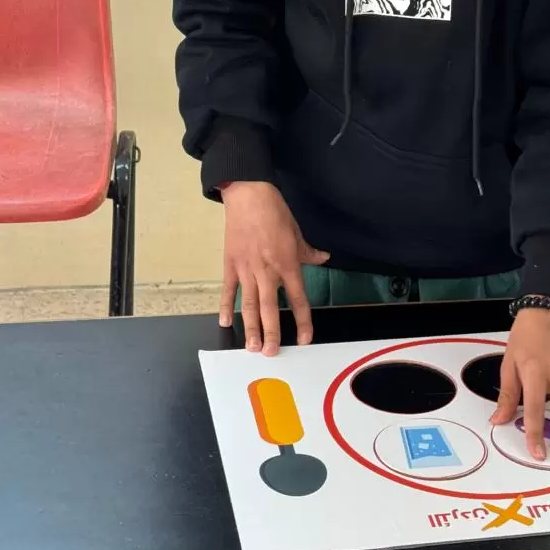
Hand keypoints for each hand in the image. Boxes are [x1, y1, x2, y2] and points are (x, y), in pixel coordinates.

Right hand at [219, 181, 328, 354]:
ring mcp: (246, 269)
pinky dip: (226, 306)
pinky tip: (225, 322)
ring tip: (251, 347)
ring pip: (249, 304)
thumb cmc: (275, 213)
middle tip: (271, 353)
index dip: (302, 321)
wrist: (249, 196)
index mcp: (287, 264)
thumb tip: (325, 258)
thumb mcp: (297, 233)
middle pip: (270, 308)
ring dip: (250, 327)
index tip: (305, 339)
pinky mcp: (230, 264)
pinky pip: (228, 290)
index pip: (298, 299)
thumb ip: (309, 252)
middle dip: (271, 333)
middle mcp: (268, 271)